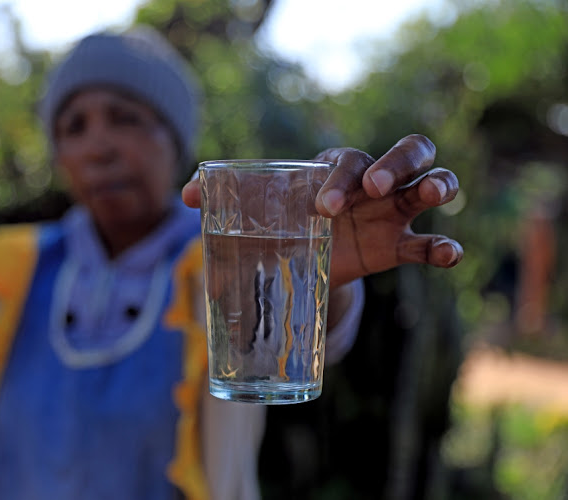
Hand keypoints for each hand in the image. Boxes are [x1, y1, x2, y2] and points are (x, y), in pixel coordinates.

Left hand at [182, 134, 463, 287]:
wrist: (300, 261)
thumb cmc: (278, 224)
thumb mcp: (254, 212)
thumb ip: (223, 199)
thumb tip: (183, 195)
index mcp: (333, 170)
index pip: (346, 160)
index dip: (340, 177)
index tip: (321, 208)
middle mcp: (370, 184)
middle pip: (405, 153)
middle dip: (395, 165)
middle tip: (374, 191)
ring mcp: (391, 213)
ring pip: (430, 185)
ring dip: (436, 185)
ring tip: (432, 195)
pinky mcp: (398, 246)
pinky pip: (428, 242)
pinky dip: (444, 247)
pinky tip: (447, 254)